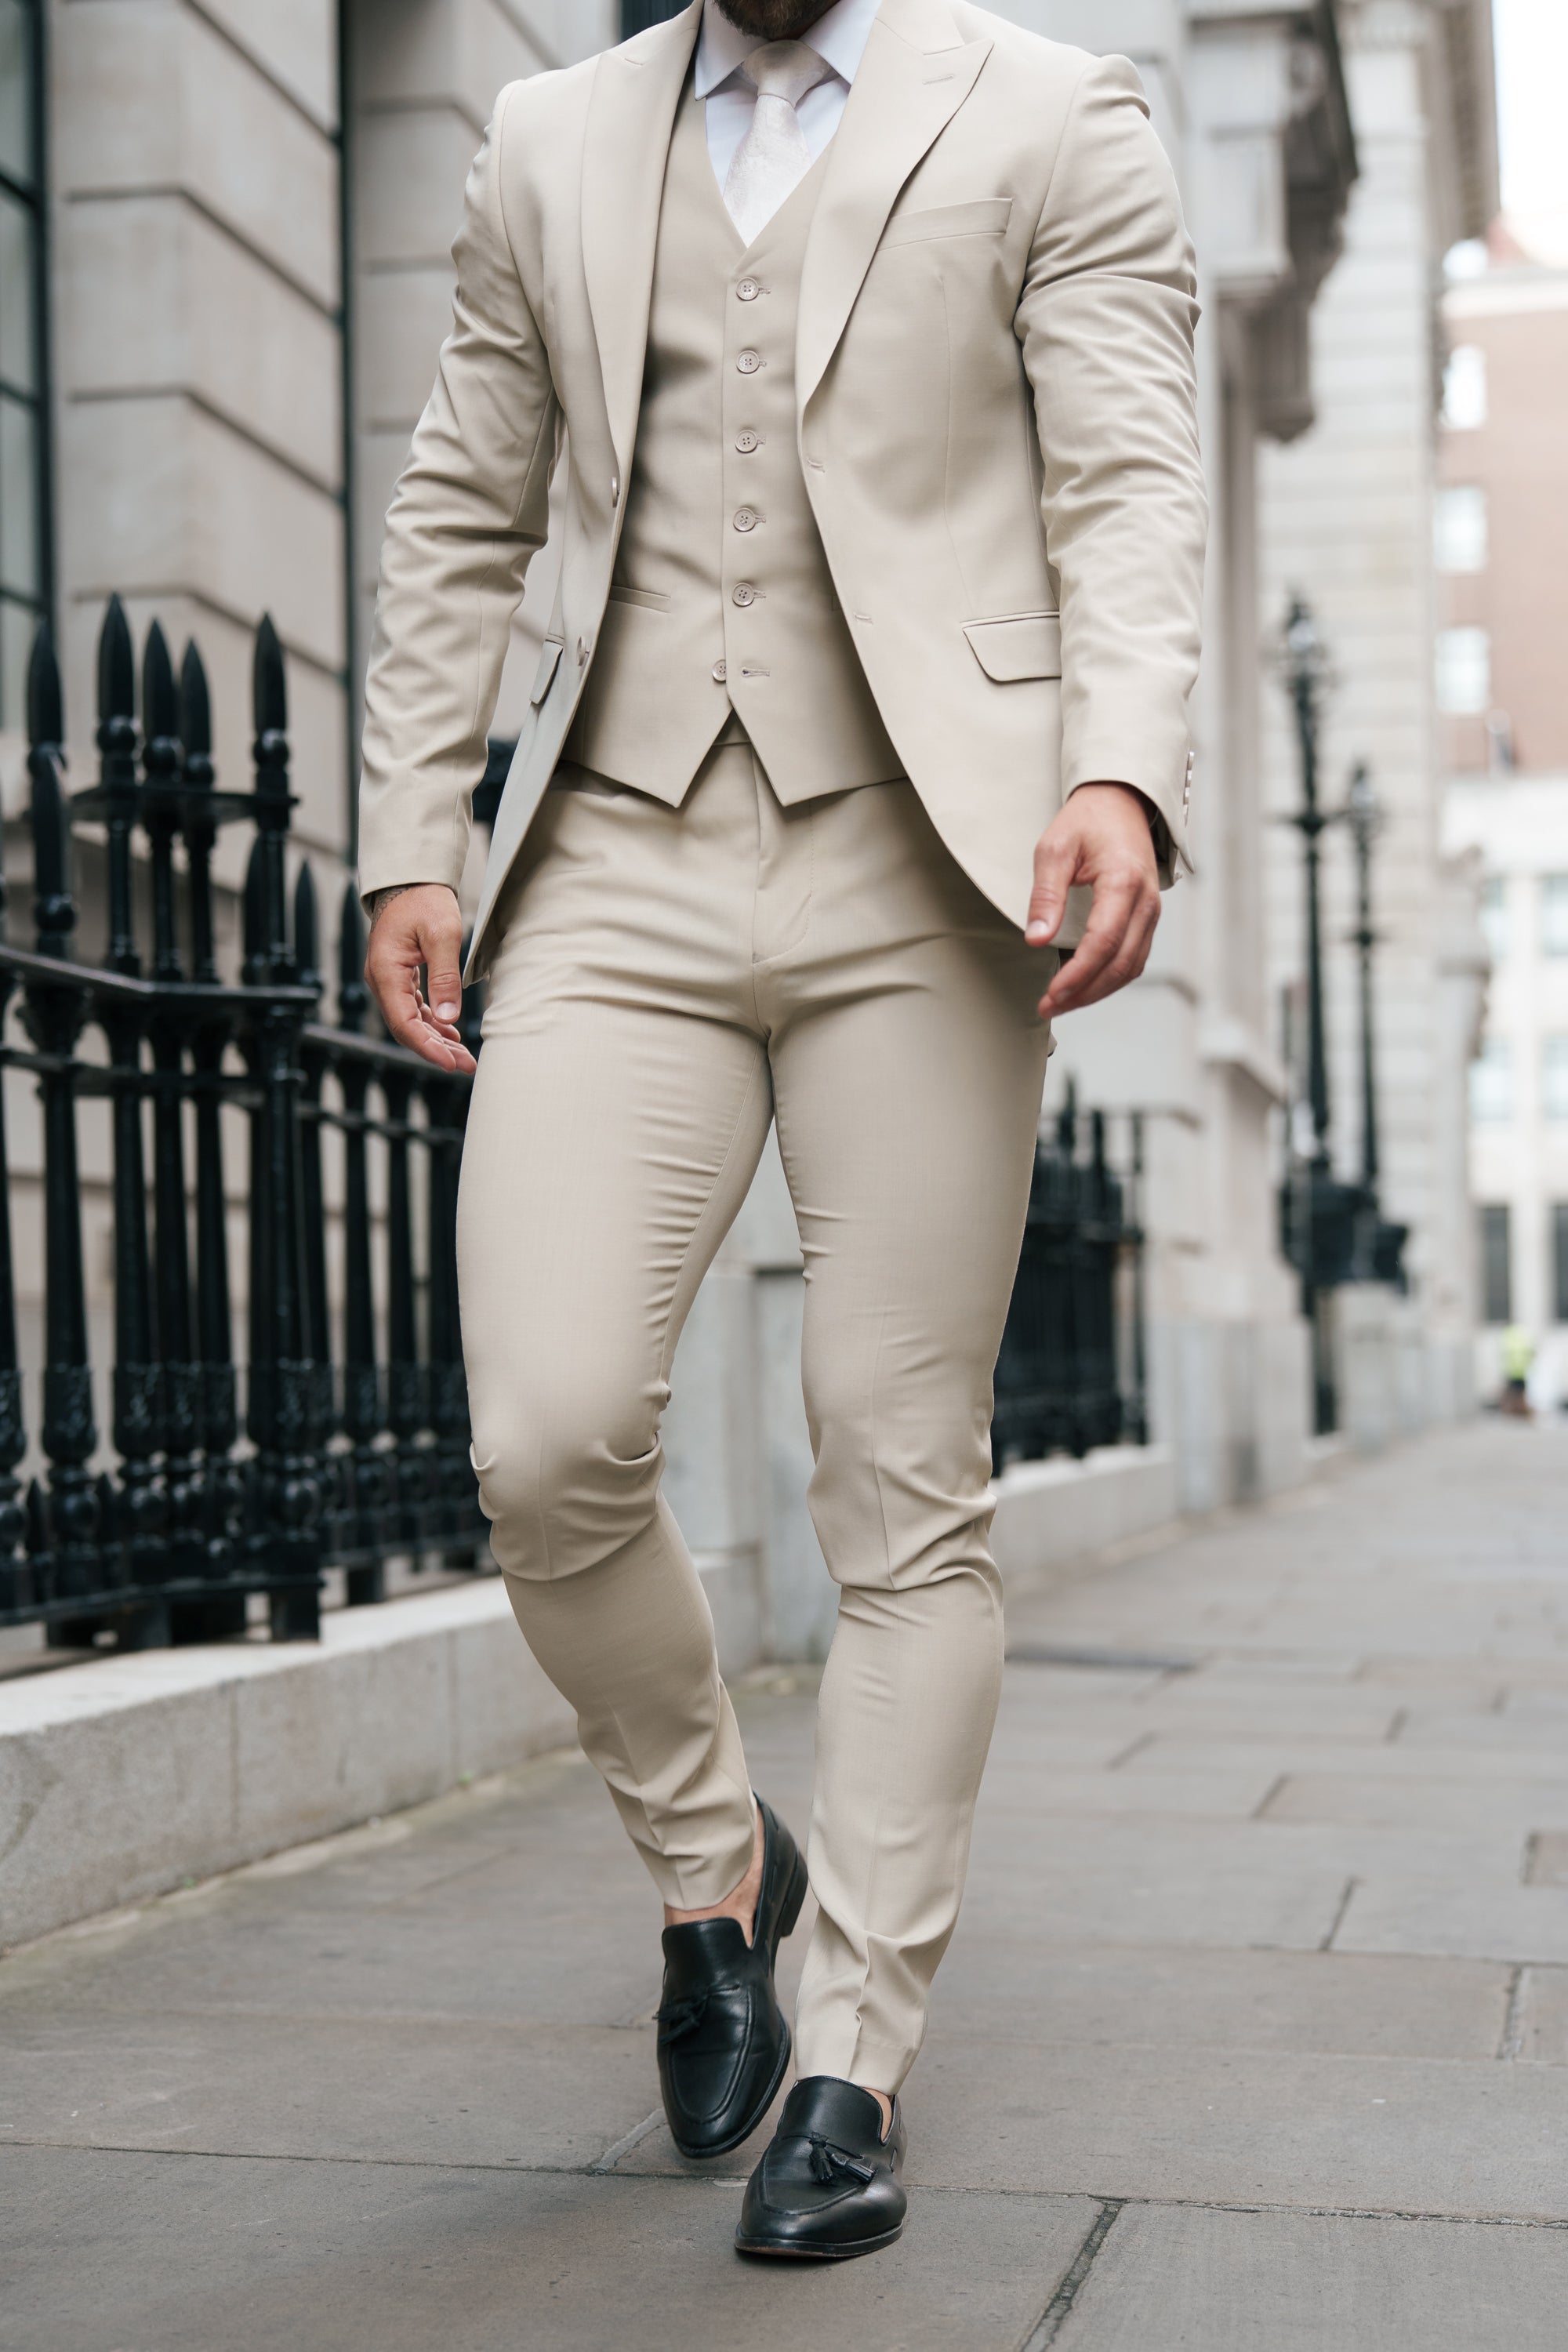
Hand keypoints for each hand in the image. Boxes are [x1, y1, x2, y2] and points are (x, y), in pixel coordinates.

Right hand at [363, 884, 477, 1072]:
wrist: (410, 879)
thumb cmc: (424, 900)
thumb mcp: (442, 935)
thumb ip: (444, 976)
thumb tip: (448, 1017)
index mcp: (385, 972)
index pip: (404, 1023)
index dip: (427, 1047)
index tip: (451, 1064)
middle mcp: (381, 980)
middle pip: (406, 1027)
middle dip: (436, 1050)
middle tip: (467, 1066)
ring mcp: (388, 979)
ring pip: (410, 1020)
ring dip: (436, 1039)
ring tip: (463, 1056)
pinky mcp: (398, 976)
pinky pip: (413, 1008)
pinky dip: (432, 1023)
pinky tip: (450, 1033)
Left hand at [1026, 783, 1161, 1018]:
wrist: (1120, 802)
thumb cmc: (1086, 822)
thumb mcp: (1054, 850)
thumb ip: (1045, 895)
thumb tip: (1036, 939)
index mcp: (1123, 882)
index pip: (1103, 942)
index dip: (1077, 974)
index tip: (1051, 994)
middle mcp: (1145, 901)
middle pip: (1120, 964)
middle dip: (1084, 992)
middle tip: (1049, 1007)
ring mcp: (1151, 911)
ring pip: (1131, 967)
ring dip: (1097, 991)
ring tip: (1062, 1003)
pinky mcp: (1147, 917)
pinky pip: (1134, 958)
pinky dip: (1110, 978)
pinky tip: (1084, 985)